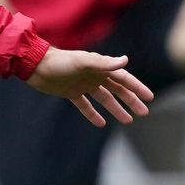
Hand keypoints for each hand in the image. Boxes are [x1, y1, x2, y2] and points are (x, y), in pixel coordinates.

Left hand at [28, 49, 153, 127]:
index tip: (149, 98)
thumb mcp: (83, 62)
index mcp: (100, 67)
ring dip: (116, 109)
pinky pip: (85, 105)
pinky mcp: (71, 92)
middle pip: (118, 90)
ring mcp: (83, 84)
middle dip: (131, 101)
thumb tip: (126, 61)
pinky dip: (92, 114)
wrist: (35, 65)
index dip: (137, 88)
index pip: (124, 78)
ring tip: (128, 121)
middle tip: (144, 113)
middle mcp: (94, 75)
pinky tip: (100, 123)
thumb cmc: (60, 61)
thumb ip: (104, 63)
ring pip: (105, 99)